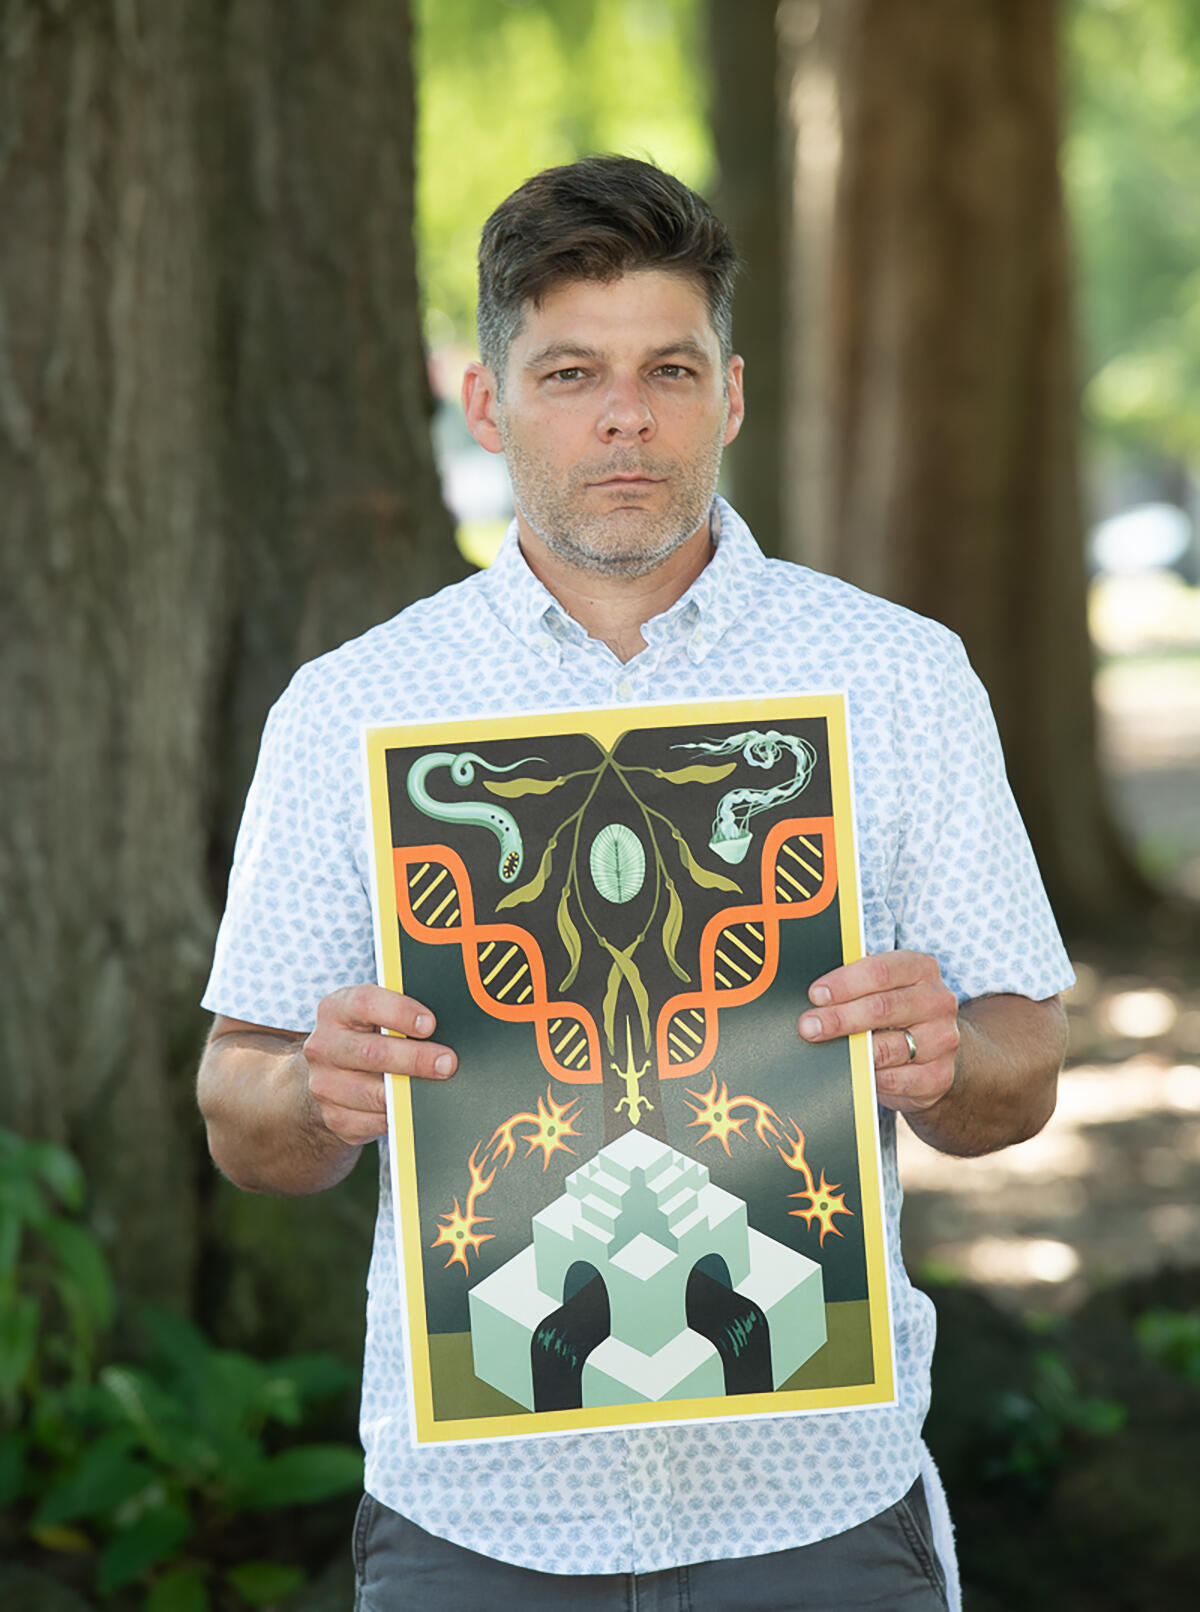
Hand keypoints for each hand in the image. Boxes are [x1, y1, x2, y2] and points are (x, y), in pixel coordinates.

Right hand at [302, 984, 456, 1145]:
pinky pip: (375, 1121)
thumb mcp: (375, 1016)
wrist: (332, 1074)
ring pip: (374, 1093)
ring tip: (439, 1086)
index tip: (430, 1024)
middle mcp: (323, 1047)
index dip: (400, 1012)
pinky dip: (401, 1115)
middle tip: (447, 1062)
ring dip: (411, 1092)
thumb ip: (400, 1015)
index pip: (365, 1003)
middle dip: (415, 1059)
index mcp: (335, 1010)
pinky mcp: (335, 1118)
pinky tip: (417, 1106)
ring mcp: (324, 1085)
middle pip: (372, 1053)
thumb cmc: (367, 1036)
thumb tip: (447, 1025)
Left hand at [797, 950, 959, 1113]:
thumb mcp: (883, 985)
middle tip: (808, 1026)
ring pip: (887, 1047)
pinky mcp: (938, 1076)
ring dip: (851, 1051)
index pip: (880, 971)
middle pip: (881, 1008)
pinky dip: (869, 1077)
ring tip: (825, 1052)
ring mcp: (942, 1039)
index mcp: (921, 968)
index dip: (844, 983)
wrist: (934, 1050)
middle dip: (839, 1018)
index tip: (816, 995)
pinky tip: (852, 1073)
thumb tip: (816, 987)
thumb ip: (855, 979)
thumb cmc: (895, 1010)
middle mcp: (937, 1001)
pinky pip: (895, 1079)